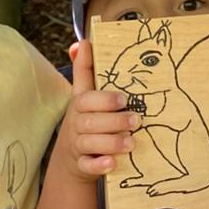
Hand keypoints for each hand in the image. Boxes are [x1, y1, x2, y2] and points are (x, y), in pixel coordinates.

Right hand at [57, 39, 139, 177]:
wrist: (72, 156)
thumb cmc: (86, 119)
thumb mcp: (85, 94)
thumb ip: (85, 70)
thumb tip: (83, 42)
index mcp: (80, 105)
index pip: (86, 98)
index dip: (104, 99)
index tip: (123, 99)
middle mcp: (77, 124)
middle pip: (91, 122)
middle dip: (114, 121)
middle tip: (136, 120)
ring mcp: (78, 145)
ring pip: (90, 143)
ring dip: (111, 142)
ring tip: (130, 142)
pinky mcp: (81, 165)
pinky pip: (87, 166)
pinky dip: (98, 165)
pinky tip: (111, 163)